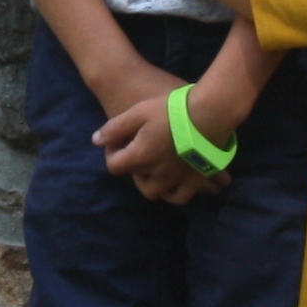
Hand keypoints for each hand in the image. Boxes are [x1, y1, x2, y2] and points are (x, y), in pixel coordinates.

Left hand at [96, 95, 224, 202]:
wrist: (209, 114)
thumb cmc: (171, 110)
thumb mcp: (138, 112)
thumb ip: (115, 128)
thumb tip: (96, 141)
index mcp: (141, 158)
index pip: (115, 166)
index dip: (112, 153)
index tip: (119, 141)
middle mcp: (158, 175)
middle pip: (140, 184)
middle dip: (136, 172)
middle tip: (141, 155)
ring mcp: (179, 180)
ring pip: (162, 194)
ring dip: (156, 186)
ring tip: (157, 171)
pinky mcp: (197, 179)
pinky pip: (184, 196)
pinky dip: (178, 192)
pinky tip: (178, 181)